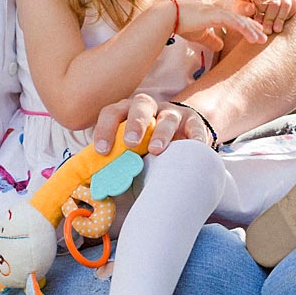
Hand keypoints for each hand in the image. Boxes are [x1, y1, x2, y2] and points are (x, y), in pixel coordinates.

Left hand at [91, 93, 214, 156]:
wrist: (178, 139)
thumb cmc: (146, 150)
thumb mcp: (130, 152)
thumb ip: (117, 163)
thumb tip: (100, 189)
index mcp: (127, 112)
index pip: (112, 113)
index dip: (105, 129)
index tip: (101, 150)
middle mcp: (149, 108)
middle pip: (141, 105)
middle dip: (135, 124)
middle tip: (130, 143)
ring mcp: (172, 113)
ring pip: (167, 117)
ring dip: (161, 132)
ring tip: (156, 150)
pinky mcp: (193, 122)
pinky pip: (195, 127)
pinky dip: (195, 137)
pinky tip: (194, 148)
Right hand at [175, 0, 269, 51]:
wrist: (169, 18)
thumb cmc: (182, 24)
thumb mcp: (200, 35)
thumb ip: (211, 40)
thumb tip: (220, 46)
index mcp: (216, 15)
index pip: (236, 20)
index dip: (247, 26)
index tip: (257, 33)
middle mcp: (219, 11)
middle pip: (241, 20)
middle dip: (254, 29)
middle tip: (264, 38)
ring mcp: (217, 11)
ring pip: (239, 20)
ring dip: (251, 30)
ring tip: (261, 40)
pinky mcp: (214, 15)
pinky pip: (232, 21)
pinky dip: (242, 27)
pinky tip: (250, 35)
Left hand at [244, 0, 295, 33]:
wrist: (250, 15)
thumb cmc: (243, 11)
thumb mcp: (238, 10)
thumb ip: (242, 8)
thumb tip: (251, 8)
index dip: (261, 9)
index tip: (258, 21)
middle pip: (275, 1)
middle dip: (271, 17)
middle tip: (267, 30)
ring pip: (286, 3)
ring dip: (281, 18)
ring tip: (276, 30)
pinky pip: (294, 3)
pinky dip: (290, 13)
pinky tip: (282, 24)